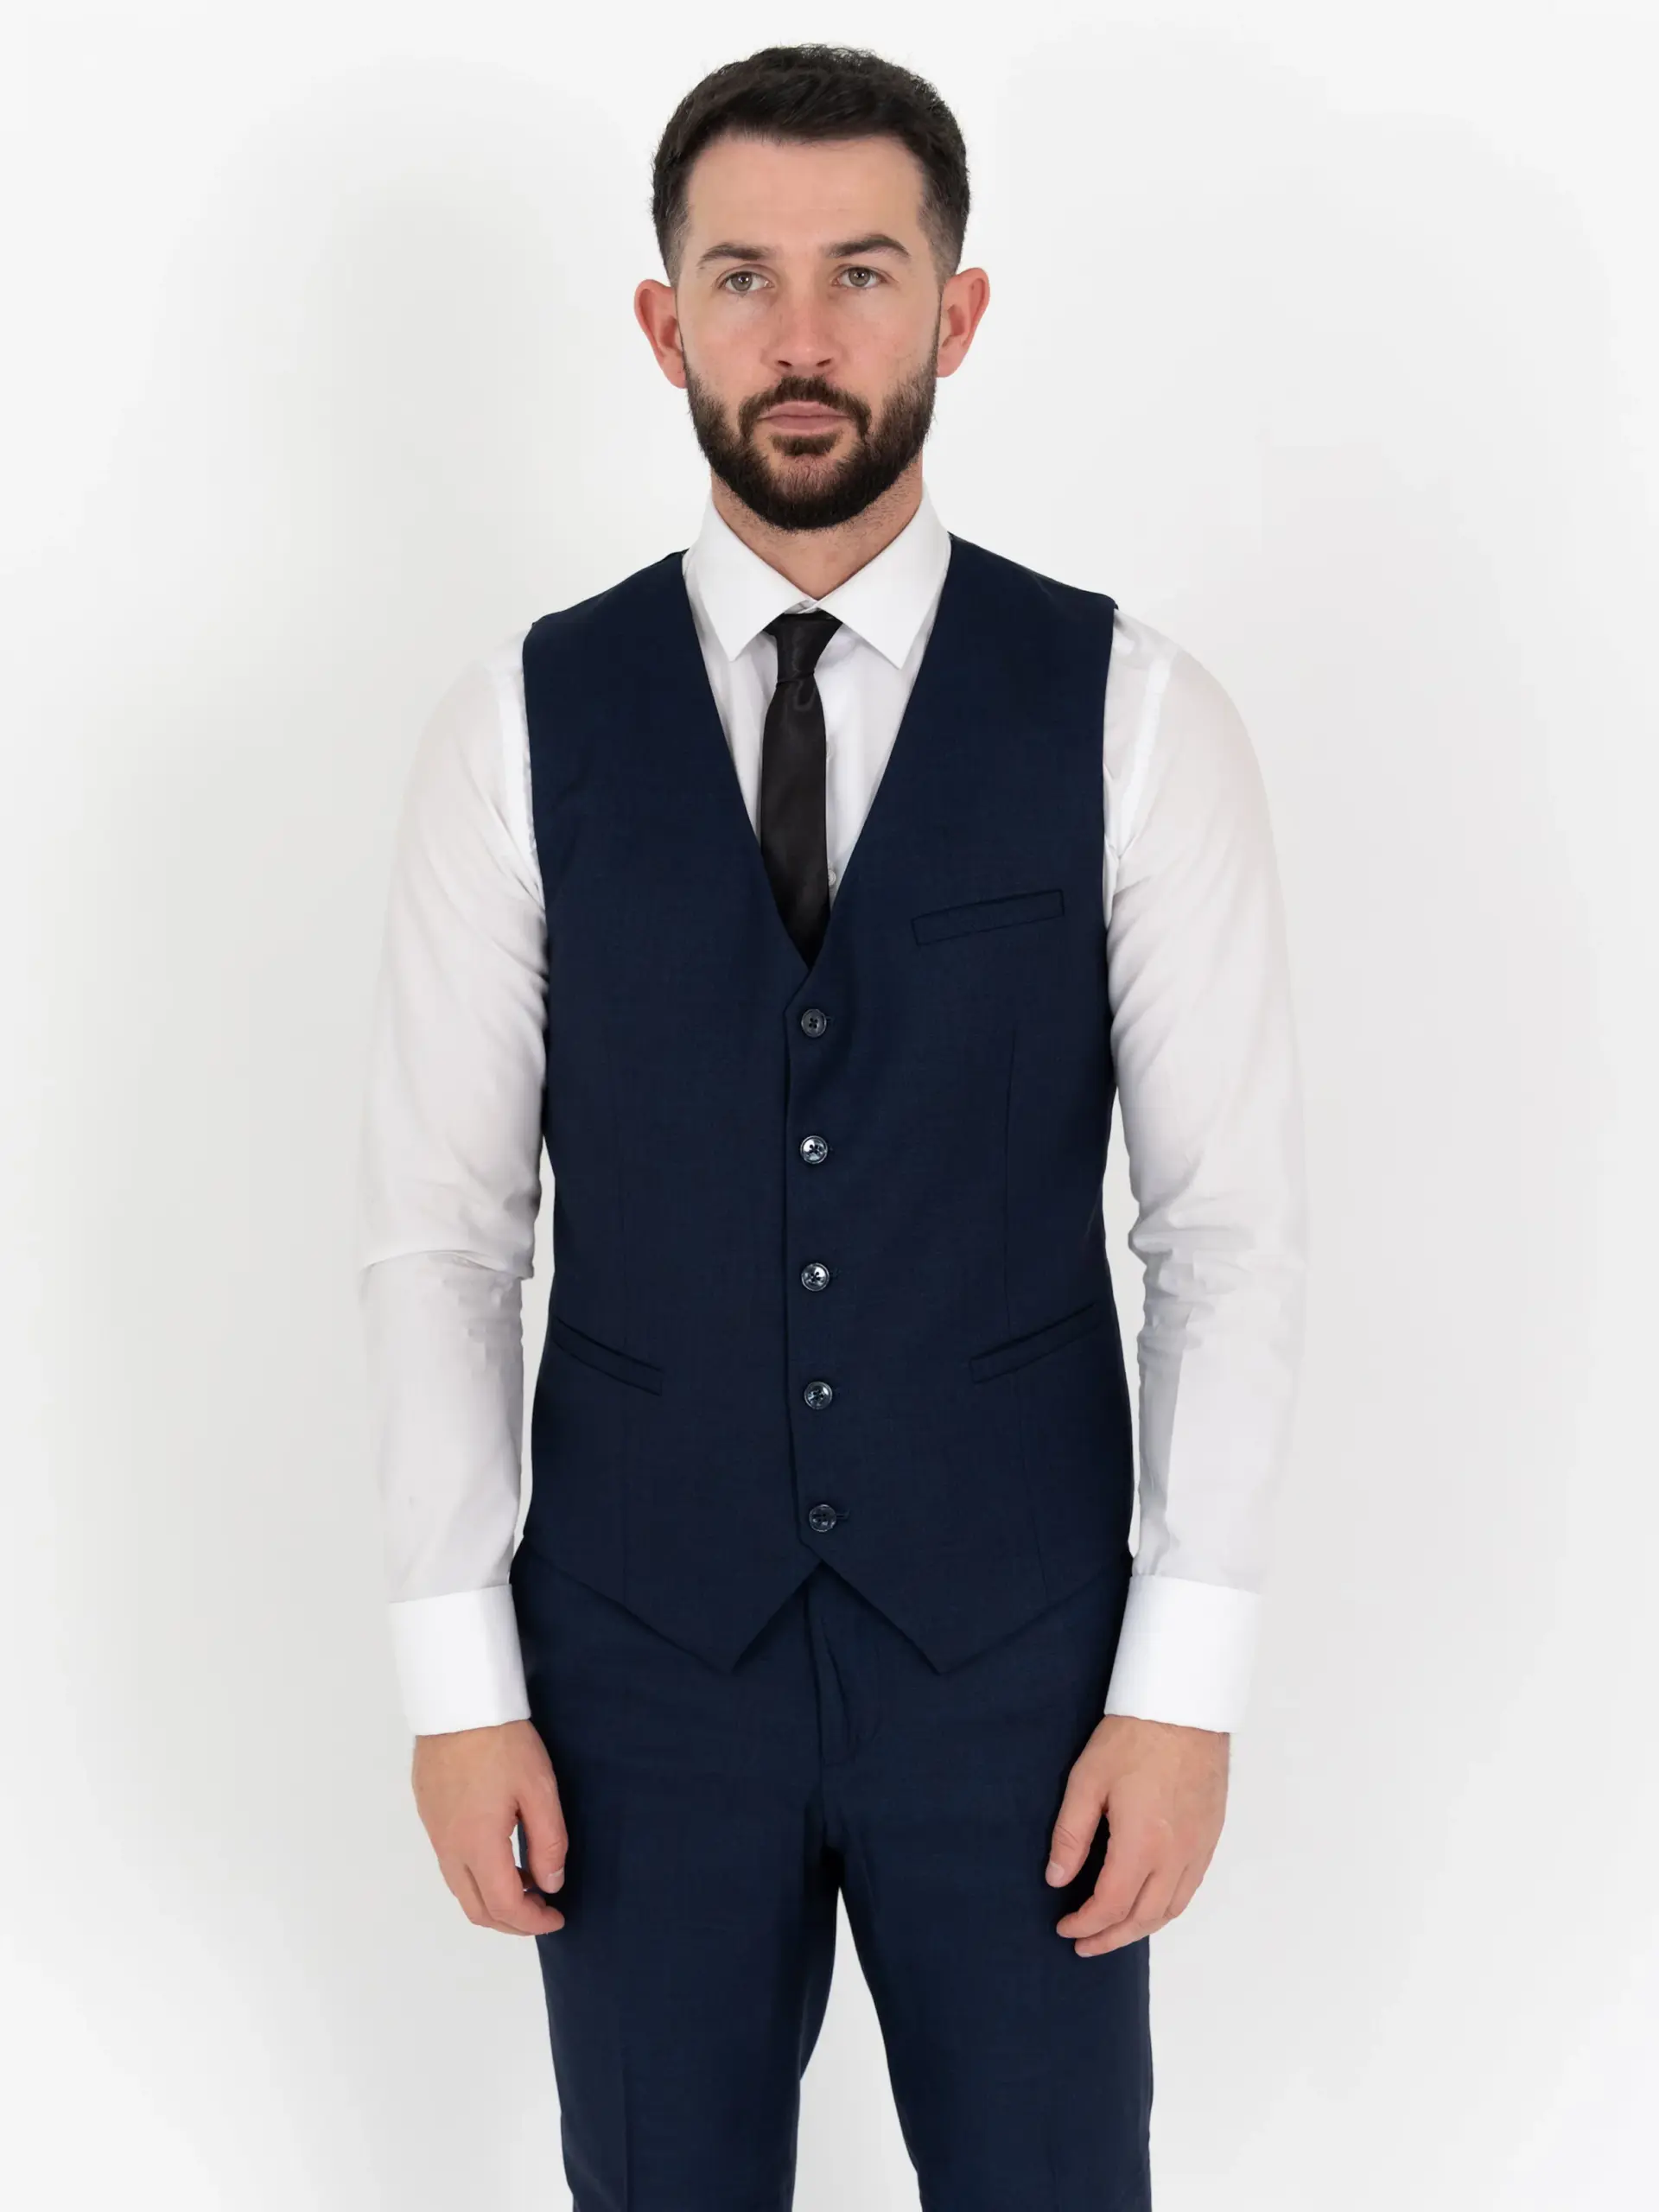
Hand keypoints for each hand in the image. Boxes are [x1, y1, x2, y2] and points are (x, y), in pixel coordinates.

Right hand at [411, 1718, 568, 1934]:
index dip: (533, 1922)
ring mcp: (435, 1832)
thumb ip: (548, 1842)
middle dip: (512, 1922)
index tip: (557, 1917)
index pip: (505, 1906)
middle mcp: (449, 1847)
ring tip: (527, 1885)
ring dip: (492, 1901)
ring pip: (460, 1889)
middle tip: (542, 1911)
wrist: (458, 1701)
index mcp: (477, 1844)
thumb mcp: (539, 1789)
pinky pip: (450, 1864)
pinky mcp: (429, 1815)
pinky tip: (500, 1856)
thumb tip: (551, 1884)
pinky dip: (476, 1877)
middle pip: (476, 1909)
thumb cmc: (501, 1740)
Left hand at [1045, 1714, 1228, 1954]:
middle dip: (1110, 1937)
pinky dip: (1167, 1908)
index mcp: (1143, 1843)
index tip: (1065, 1927)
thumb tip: (1056, 1877)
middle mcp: (1176, 1854)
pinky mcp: (1210, 1835)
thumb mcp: (1086, 1780)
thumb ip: (1071, 1834)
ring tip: (1113, 1932)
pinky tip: (1149, 1905)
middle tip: (1084, 1944)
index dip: (1086, 1923)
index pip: (1111, 1904)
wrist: (1185, 1706)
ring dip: (1140, 1929)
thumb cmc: (1134, 1736)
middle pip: (1144, 1918)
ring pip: (1171, 1909)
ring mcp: (1198, 1846)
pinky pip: (1189, 1888)